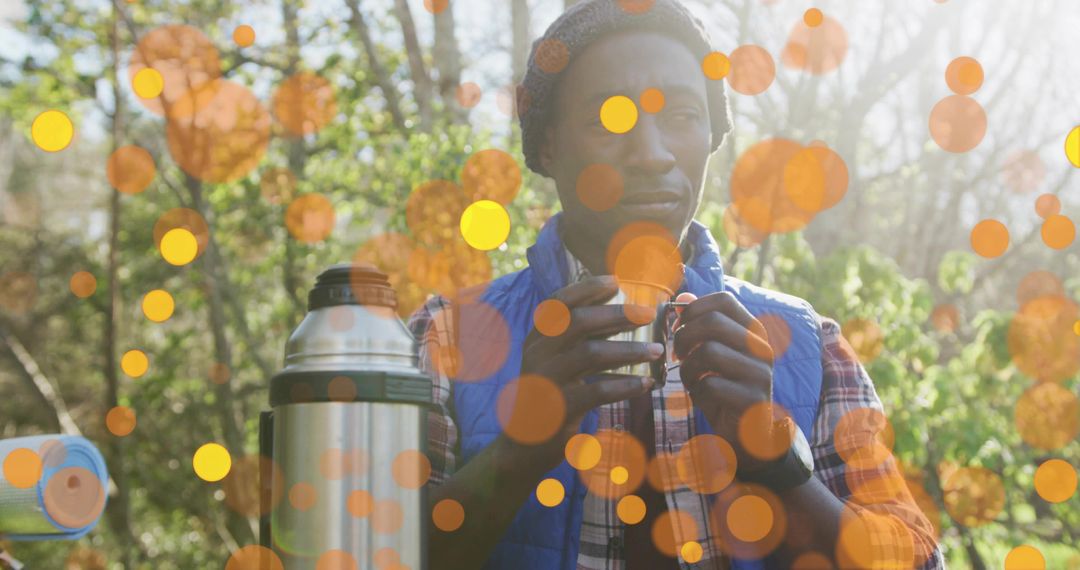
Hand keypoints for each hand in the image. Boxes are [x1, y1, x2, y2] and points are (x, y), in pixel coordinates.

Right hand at [514, 275, 663, 467]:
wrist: (523, 445)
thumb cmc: (549, 396)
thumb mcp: (555, 363)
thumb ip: (579, 340)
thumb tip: (622, 314)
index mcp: (537, 338)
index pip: (558, 302)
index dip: (586, 288)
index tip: (615, 281)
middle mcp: (538, 353)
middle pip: (578, 322)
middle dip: (616, 314)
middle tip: (647, 314)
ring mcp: (547, 380)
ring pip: (591, 353)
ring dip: (629, 350)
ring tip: (656, 351)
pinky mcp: (560, 407)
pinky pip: (598, 390)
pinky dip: (625, 385)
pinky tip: (645, 384)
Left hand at [672, 291, 778, 471]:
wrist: (748, 432)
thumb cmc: (725, 387)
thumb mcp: (712, 353)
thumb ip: (701, 325)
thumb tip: (683, 297)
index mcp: (752, 331)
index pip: (724, 299)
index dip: (694, 309)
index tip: (680, 327)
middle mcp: (761, 347)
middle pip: (713, 322)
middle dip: (684, 337)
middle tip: (678, 355)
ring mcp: (760, 373)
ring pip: (709, 351)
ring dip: (688, 368)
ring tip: (690, 379)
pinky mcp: (752, 399)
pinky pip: (711, 384)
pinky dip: (697, 392)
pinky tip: (702, 399)